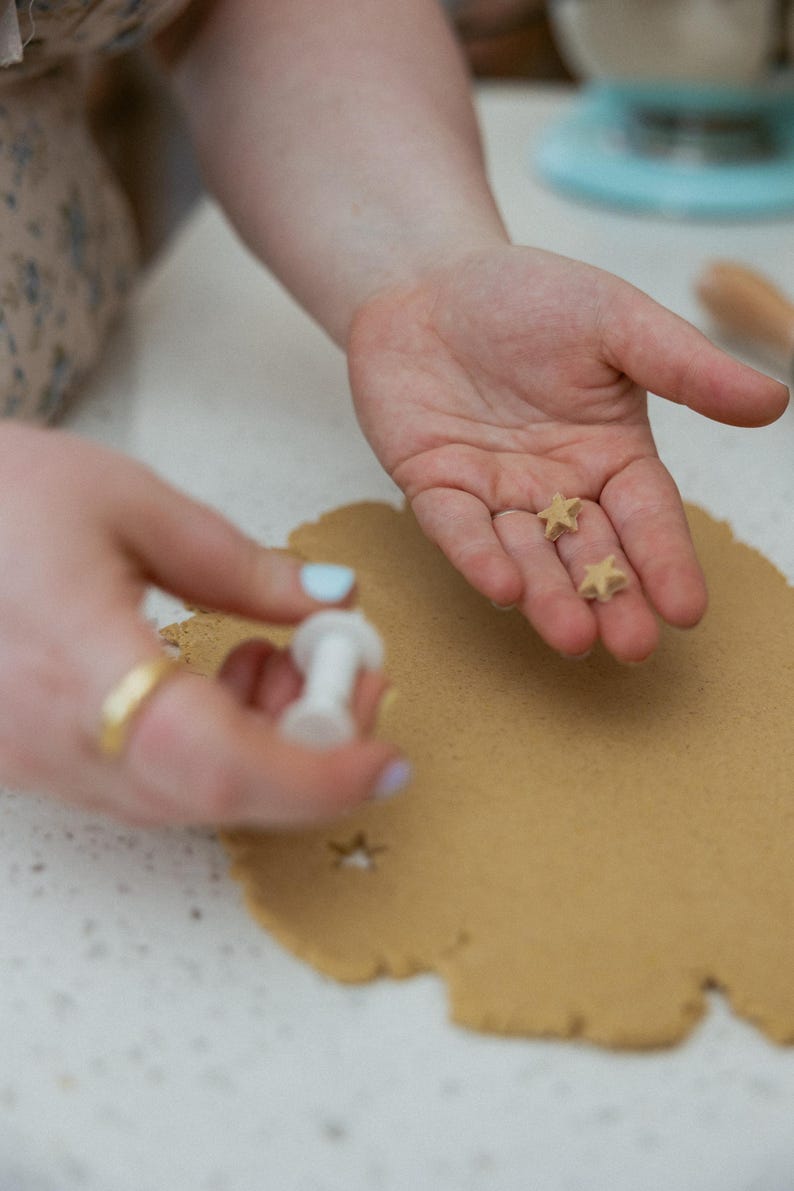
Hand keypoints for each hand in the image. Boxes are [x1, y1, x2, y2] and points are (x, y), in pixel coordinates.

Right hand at [0, 425, 403, 825]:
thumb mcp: (129, 501)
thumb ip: (238, 564)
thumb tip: (332, 602)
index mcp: (74, 660)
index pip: (213, 761)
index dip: (313, 775)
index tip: (385, 760)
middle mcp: (49, 737)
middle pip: (213, 793)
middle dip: (309, 749)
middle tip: (350, 675)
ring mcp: (35, 761)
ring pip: (185, 796)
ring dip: (265, 744)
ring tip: (278, 655)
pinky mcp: (35, 761)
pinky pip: (147, 781)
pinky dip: (214, 745)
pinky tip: (225, 675)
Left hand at [348, 246, 788, 662]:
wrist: (429, 277)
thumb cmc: (529, 296)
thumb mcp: (617, 321)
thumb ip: (686, 367)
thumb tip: (775, 401)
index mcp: (609, 453)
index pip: (646, 516)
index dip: (665, 561)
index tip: (688, 610)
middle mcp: (556, 486)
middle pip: (589, 551)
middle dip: (611, 598)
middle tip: (632, 645)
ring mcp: (494, 493)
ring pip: (527, 553)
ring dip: (549, 597)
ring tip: (575, 637)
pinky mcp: (435, 487)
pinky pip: (456, 528)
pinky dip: (478, 557)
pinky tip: (504, 588)